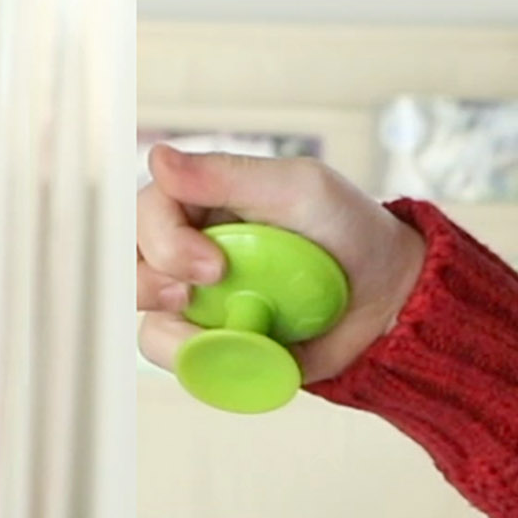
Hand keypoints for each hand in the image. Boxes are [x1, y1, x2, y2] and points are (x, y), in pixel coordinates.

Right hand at [136, 145, 425, 386]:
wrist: (388, 298)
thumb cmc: (349, 230)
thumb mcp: (298, 189)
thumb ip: (226, 174)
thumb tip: (158, 157)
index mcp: (203, 197)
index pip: (146, 211)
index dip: (164, 241)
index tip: (213, 265)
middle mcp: (190, 243)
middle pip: (129, 262)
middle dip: (152, 284)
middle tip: (200, 294)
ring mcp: (199, 295)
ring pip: (145, 314)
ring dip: (173, 329)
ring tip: (225, 330)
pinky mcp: (214, 340)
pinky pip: (178, 356)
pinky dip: (200, 360)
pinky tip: (241, 351)